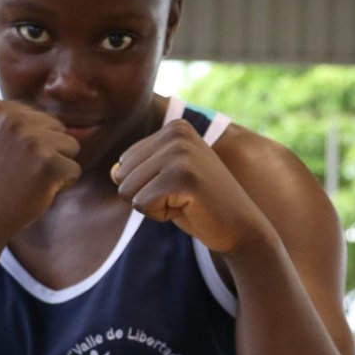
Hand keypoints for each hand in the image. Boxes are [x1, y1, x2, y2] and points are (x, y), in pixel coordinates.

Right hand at [0, 100, 80, 239]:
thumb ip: (15, 118)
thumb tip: (54, 100)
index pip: (40, 117)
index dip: (31, 142)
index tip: (8, 158)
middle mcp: (13, 119)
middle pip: (58, 128)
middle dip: (47, 151)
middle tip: (21, 171)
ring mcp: (31, 140)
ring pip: (71, 146)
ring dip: (57, 166)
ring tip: (30, 179)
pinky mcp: (48, 163)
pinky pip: (75, 170)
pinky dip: (62, 185)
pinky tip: (38, 191)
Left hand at [111, 120, 267, 253]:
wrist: (241, 226)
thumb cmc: (199, 203)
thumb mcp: (164, 178)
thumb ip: (136, 170)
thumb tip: (113, 172)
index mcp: (174, 127)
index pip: (124, 161)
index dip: (147, 184)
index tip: (178, 187)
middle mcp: (177, 133)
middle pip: (122, 175)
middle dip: (146, 195)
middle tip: (181, 197)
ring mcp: (181, 154)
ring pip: (128, 190)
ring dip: (153, 206)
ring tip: (184, 201)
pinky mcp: (182, 178)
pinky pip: (141, 204)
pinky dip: (160, 216)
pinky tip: (188, 209)